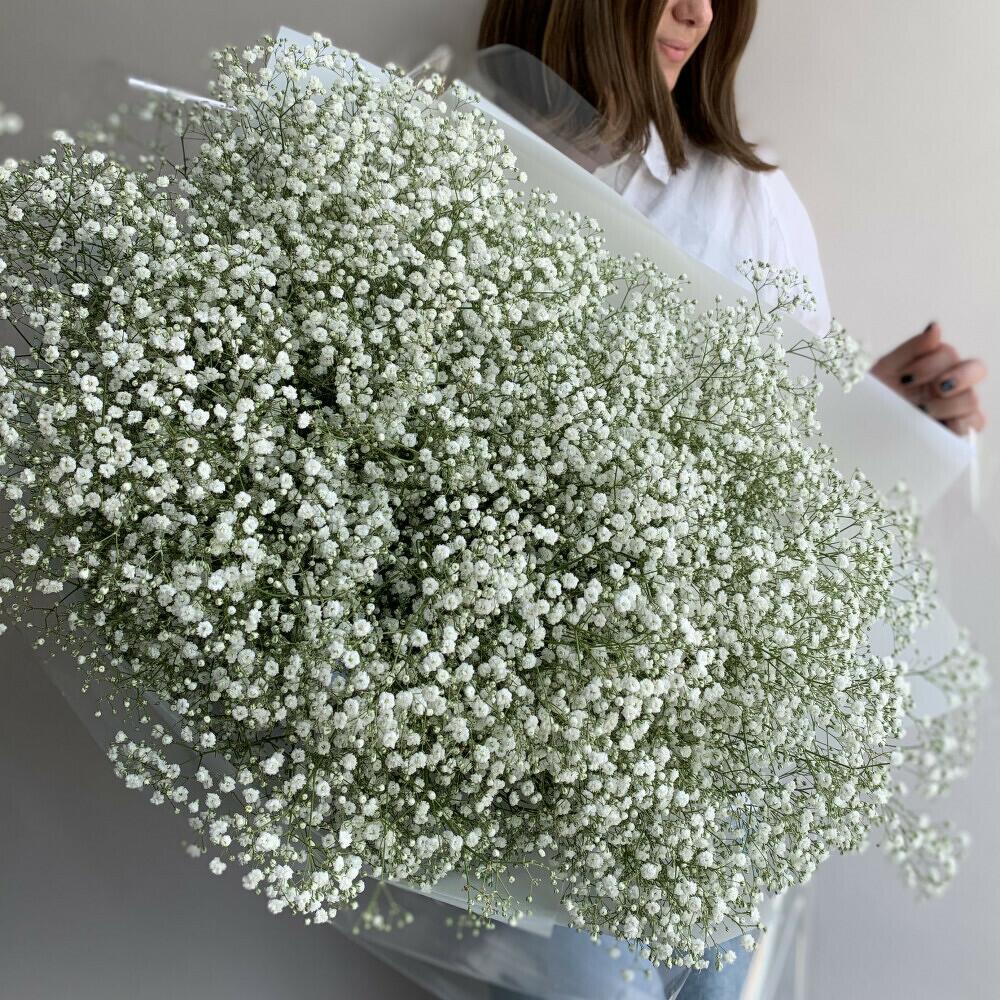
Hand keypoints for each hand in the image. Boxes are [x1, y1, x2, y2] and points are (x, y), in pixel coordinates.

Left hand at [869, 322, 987, 435]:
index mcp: (933, 365)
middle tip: (936, 388)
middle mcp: (949, 383)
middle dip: (957, 377)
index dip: (930, 364)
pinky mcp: (956, 430)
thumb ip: (911, 349)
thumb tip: (935, 327)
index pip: (948, 354)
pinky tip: (937, 425)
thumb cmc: (875, 396)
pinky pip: (973, 425)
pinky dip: (959, 425)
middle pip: (976, 369)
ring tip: (921, 412)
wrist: (863, 425)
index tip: (904, 379)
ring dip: (947, 405)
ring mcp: (955, 407)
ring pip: (972, 399)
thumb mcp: (885, 371)